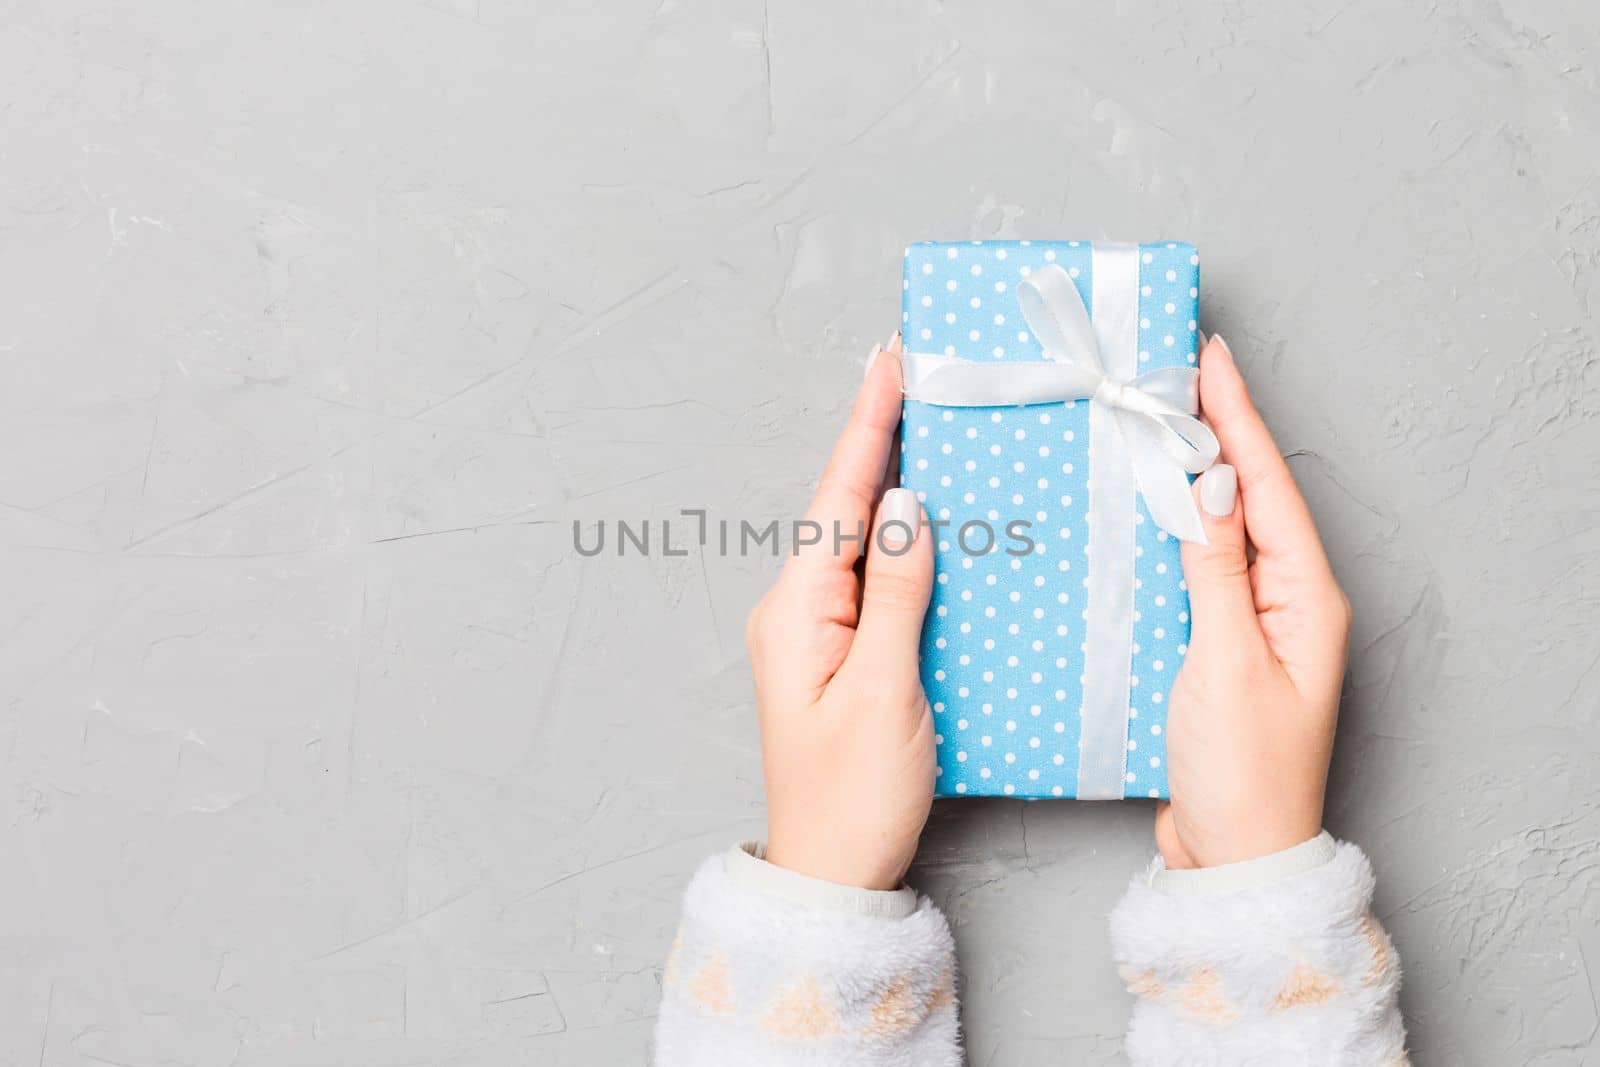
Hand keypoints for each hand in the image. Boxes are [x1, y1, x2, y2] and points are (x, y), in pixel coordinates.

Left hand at [745, 334, 935, 890]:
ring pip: (860, 539)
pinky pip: (873, 578)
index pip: (839, 498)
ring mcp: (816, 631)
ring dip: (891, 483)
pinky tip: (930, 519)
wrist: (833, 871)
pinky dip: (902, 540)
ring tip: (926, 422)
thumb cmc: (854, 795)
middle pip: (845, 507)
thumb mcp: (884, 689)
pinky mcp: (840, 652)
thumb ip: (895, 592)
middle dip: (880, 438)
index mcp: (798, 610)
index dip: (868, 426)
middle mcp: (797, 610)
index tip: (890, 362)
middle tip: (915, 372)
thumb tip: (904, 506)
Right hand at [1157, 334, 1352, 869]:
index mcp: (1305, 599)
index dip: (1236, 419)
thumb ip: (1214, 568)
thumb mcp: (1225, 660)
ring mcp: (1249, 624)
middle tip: (1175, 372)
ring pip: (1216, 530)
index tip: (1207, 360)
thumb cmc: (1241, 772)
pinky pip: (1193, 570)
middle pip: (1245, 498)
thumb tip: (1208, 482)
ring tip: (1155, 422)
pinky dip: (1166, 531)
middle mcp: (1284, 603)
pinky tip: (1140, 510)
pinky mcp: (1214, 646)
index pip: (1264, 488)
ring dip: (1187, 477)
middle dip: (1213, 433)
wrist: (1231, 857)